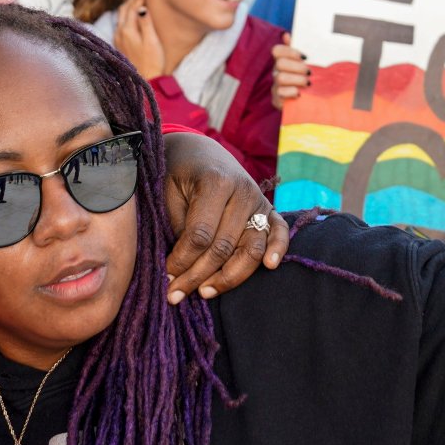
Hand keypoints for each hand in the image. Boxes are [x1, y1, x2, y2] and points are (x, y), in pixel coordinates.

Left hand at [114, 0, 168, 79]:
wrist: (146, 81)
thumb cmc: (152, 62)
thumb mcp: (152, 41)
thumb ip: (146, 22)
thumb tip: (141, 7)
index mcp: (127, 30)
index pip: (132, 7)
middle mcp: (119, 33)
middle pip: (123, 10)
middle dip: (133, 0)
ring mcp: (118, 39)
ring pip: (121, 17)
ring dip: (130, 8)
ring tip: (140, 3)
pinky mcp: (120, 45)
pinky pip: (122, 25)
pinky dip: (128, 17)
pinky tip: (135, 19)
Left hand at [160, 131, 288, 301]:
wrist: (197, 151)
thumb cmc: (177, 175)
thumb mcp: (167, 194)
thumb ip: (179, 227)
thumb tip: (179, 270)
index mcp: (215, 182)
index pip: (200, 235)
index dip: (181, 260)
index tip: (166, 274)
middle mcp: (242, 191)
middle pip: (223, 247)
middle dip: (197, 275)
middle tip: (176, 294)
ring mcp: (258, 200)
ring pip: (251, 249)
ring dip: (229, 277)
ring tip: (205, 292)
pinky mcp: (268, 209)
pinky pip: (278, 231)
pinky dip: (278, 249)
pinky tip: (269, 266)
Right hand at [270, 35, 309, 107]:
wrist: (312, 102)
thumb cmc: (310, 79)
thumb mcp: (309, 63)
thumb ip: (300, 49)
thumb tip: (286, 35)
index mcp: (283, 61)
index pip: (277, 50)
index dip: (290, 51)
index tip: (305, 57)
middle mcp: (277, 72)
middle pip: (280, 63)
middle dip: (297, 67)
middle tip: (310, 72)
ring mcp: (276, 86)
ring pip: (280, 78)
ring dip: (297, 80)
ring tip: (308, 83)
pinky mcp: (277, 99)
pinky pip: (279, 94)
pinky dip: (291, 92)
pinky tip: (301, 94)